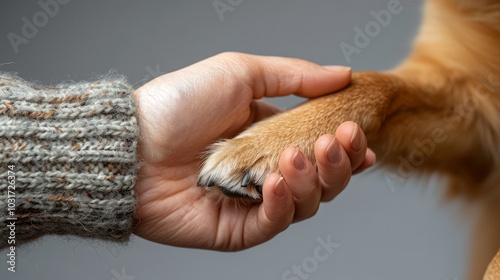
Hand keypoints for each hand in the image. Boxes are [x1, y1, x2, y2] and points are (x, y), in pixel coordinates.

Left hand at [132, 52, 374, 250]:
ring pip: (306, 204)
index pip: (320, 147)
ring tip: (295, 156)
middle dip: (337, 163)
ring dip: (311, 180)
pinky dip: (282, 204)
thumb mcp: (240, 74)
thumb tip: (343, 74)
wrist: (131, 145)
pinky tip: (276, 182)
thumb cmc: (178, 105)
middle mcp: (266, 171)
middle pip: (322, 179)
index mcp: (270, 138)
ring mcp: (253, 202)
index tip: (356, 133)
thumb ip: (294, 76)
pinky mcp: (237, 229)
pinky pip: (274, 224)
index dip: (345, 144)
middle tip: (334, 142)